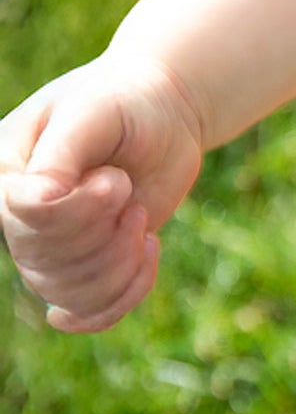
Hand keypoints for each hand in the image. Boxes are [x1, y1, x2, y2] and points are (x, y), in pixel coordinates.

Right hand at [0, 56, 205, 332]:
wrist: (162, 113)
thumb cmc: (125, 102)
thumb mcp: (95, 112)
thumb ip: (63, 154)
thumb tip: (36, 200)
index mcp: (7, 171)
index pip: (26, 217)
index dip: (78, 210)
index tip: (115, 180)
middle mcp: (18, 214)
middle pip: (46, 260)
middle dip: (105, 230)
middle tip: (126, 185)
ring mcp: (49, 245)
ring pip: (69, 292)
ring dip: (121, 260)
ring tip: (139, 212)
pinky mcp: (85, 265)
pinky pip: (91, 311)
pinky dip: (128, 292)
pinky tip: (149, 249)